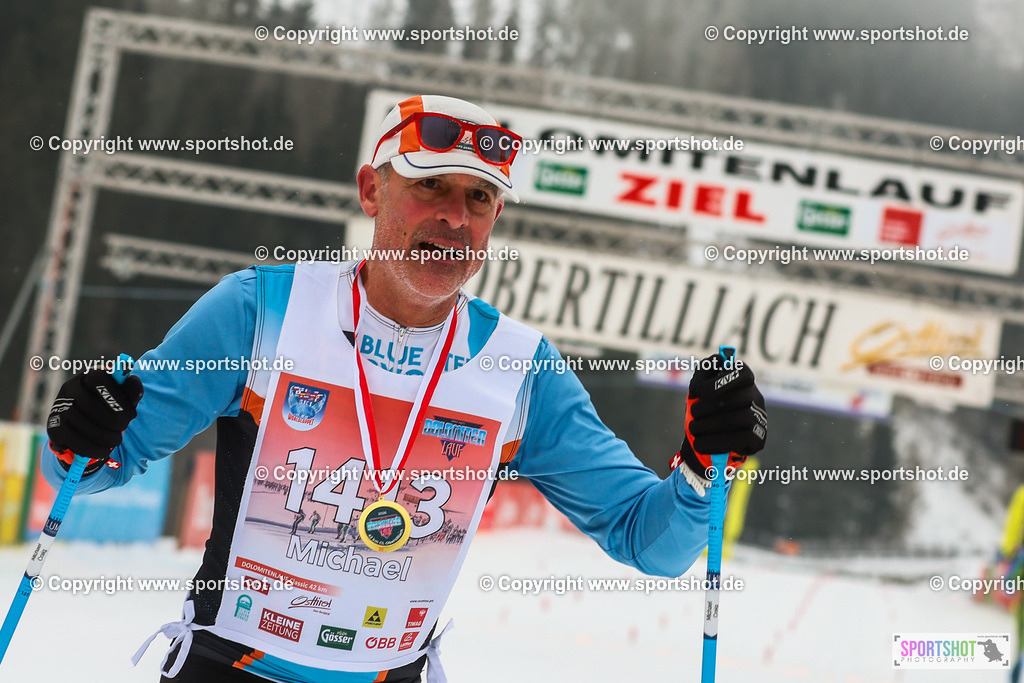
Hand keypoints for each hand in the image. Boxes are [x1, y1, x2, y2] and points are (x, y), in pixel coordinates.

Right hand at [46, 369, 143, 473]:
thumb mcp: (124, 398)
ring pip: (79, 422)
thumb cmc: (111, 408)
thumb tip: (133, 381)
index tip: (132, 416)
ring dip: (103, 436)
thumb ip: (131, 390)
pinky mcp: (53, 426)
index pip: (99, 381)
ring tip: (116, 441)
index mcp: (89, 375)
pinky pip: (71, 438)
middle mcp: (70, 387)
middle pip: (88, 404)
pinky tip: (103, 451)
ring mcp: (59, 406)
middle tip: (123, 430)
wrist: (88, 427)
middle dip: (111, 421)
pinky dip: (91, 447)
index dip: (117, 399)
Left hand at [670, 353, 766, 495]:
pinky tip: (700, 444)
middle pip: (739, 397)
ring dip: (711, 424)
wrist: (708, 440)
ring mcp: (760, 417)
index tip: (697, 391)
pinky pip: (742, 438)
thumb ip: (702, 374)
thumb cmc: (704, 408)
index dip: (719, 381)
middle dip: (710, 406)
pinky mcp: (759, 438)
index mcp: (743, 379)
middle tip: (693, 412)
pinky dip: (716, 442)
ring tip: (693, 428)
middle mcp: (755, 396)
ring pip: (742, 417)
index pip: (741, 371)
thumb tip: (707, 376)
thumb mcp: (699, 388)